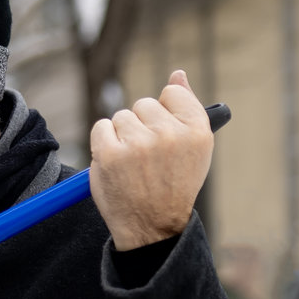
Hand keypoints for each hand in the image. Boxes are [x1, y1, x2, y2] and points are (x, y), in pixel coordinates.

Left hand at [89, 69, 214, 250]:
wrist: (152, 225)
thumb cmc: (173, 184)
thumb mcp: (193, 148)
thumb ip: (185, 109)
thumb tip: (178, 74)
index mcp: (197, 130)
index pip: (172, 93)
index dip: (164, 112)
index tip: (163, 131)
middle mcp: (170, 135)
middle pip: (143, 104)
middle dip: (141, 125)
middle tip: (146, 155)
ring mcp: (138, 144)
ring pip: (121, 116)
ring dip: (121, 135)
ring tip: (132, 162)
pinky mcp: (110, 155)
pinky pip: (101, 127)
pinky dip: (103, 142)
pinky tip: (115, 162)